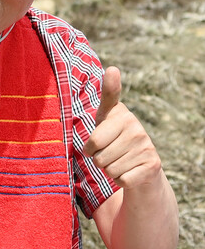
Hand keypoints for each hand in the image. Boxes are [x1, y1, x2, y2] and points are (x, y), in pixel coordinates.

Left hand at [83, 66, 162, 188]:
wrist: (141, 169)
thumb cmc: (113, 140)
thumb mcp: (104, 120)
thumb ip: (105, 100)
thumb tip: (113, 69)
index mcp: (120, 114)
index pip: (106, 107)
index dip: (109, 88)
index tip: (111, 69)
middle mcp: (135, 126)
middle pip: (95, 152)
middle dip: (96, 158)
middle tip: (108, 152)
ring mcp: (145, 145)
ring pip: (106, 167)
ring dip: (108, 169)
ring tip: (119, 161)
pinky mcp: (151, 165)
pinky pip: (119, 178)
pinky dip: (119, 179)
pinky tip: (128, 171)